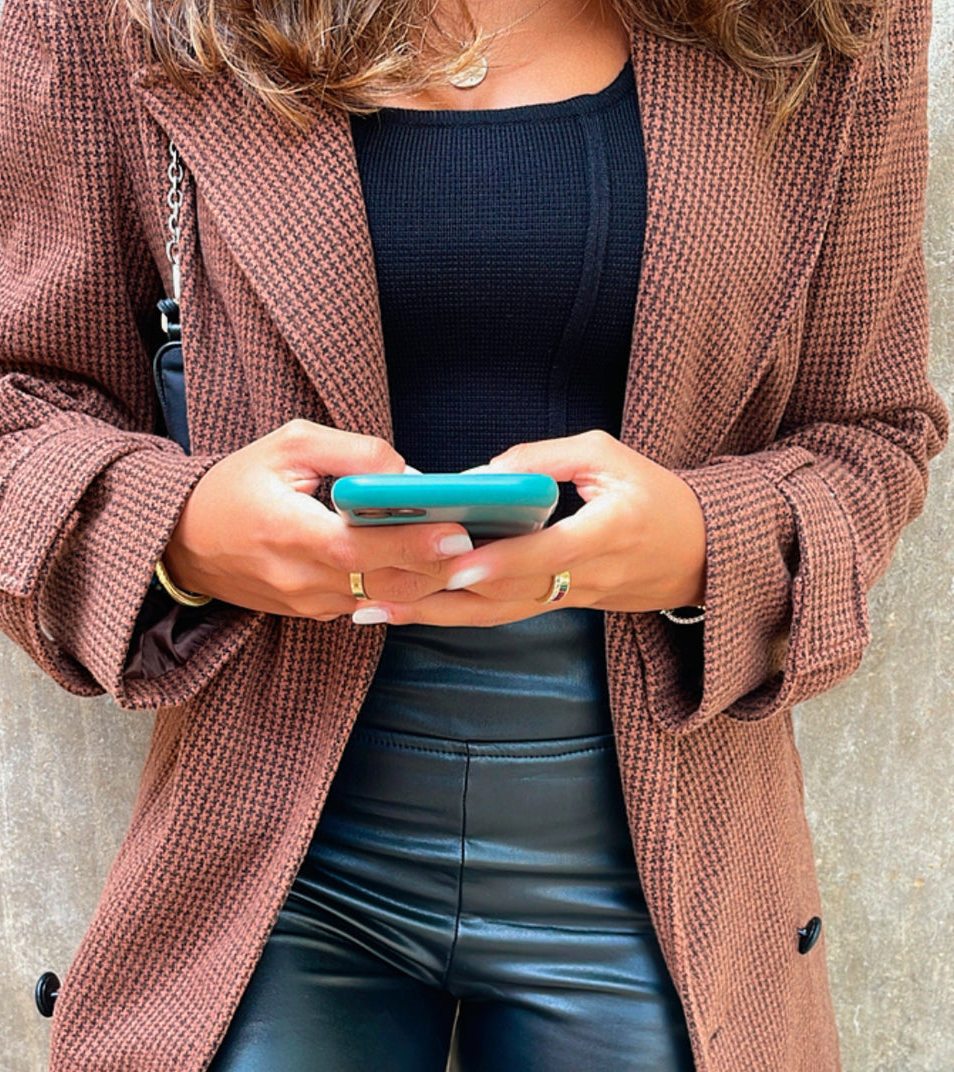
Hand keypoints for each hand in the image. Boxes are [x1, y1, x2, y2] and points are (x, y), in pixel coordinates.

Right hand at [161, 420, 474, 618]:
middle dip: (437, 566)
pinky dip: (401, 586)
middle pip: (383, 581)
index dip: (411, 542)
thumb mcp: (288, 445)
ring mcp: (308, 603)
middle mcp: (300, 578)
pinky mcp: (314, 614)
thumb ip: (352, 453)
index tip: (457, 531)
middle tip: (482, 543)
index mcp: (288, 532)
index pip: (359, 547)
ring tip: (467, 553)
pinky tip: (429, 564)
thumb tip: (408, 473)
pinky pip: (368, 602)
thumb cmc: (236, 484)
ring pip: (382, 599)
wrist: (184, 541)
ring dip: (426, 580)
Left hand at [355, 431, 707, 626]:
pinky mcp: (555, 608)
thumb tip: (474, 479)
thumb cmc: (652, 493)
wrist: (696, 554)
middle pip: (509, 593)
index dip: (505, 561)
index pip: (552, 553)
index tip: (459, 565)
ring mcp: (571, 600)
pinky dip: (451, 615)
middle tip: (384, 585)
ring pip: (496, 614)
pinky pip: (499, 616)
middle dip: (444, 593)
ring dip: (434, 614)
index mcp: (612, 531)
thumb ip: (541, 460)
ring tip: (374, 605)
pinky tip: (406, 610)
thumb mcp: (605, 455)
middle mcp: (589, 577)